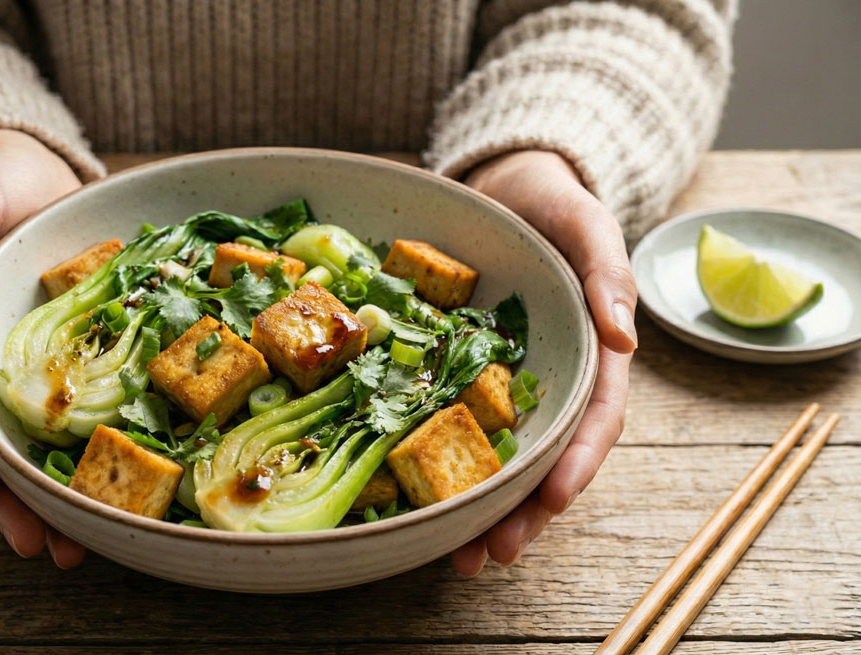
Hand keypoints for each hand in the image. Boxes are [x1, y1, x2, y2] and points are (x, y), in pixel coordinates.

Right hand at [0, 129, 85, 566]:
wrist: (36, 173)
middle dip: (11, 501)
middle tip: (44, 548)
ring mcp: (30, 369)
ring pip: (34, 443)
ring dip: (51, 497)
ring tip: (80, 547)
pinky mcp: (71, 363)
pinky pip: (81, 414)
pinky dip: (93, 453)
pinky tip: (123, 488)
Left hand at [453, 150, 636, 575]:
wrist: (502, 184)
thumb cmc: (553, 202)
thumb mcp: (587, 223)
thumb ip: (608, 272)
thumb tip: (625, 340)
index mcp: (588, 352)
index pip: (594, 417)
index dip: (578, 461)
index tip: (556, 500)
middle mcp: (547, 377)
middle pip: (543, 456)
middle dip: (523, 511)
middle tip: (492, 554)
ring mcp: (500, 379)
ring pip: (496, 454)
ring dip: (479, 508)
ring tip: (454, 555)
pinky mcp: (456, 370)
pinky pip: (445, 419)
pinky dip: (433, 461)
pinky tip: (410, 498)